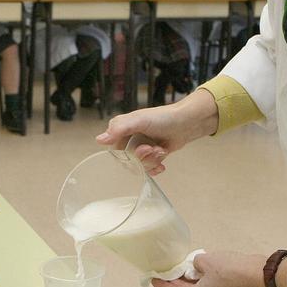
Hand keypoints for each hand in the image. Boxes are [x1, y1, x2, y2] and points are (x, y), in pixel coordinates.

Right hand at [95, 89, 218, 173]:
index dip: (129, 154)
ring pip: (139, 166)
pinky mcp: (152, 155)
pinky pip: (148, 169)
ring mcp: (141, 148)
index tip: (143, 148)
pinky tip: (162, 164)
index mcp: (122, 130)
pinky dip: (155, 168)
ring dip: (151, 161)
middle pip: (128, 161)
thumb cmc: (163, 117)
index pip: (116, 151)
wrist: (186, 122)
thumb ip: (119, 129)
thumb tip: (100, 140)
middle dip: (143, 158)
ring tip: (161, 151)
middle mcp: (129, 139)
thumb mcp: (139, 120)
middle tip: (154, 149)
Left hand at [151, 251, 265, 286]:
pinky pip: (204, 286)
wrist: (257, 273)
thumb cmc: (230, 269)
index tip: (152, 278)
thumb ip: (194, 263)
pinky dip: (197, 279)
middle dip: (172, 282)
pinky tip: (195, 268)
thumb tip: (196, 265)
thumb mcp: (206, 260)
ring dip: (185, 280)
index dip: (160, 286)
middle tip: (163, 271)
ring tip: (177, 267)